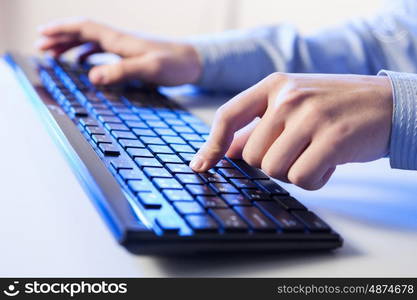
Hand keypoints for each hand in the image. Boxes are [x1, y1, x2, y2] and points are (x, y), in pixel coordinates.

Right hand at [36, 18, 201, 85]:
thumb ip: (121, 71)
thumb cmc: (174, 64)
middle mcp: (120, 40)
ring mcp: (125, 46)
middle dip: (60, 37)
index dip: (62, 29)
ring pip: (91, 41)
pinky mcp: (132, 55)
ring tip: (55, 54)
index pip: (84, 27)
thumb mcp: (148, 68)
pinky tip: (85, 64)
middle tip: (40, 46)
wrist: (194, 61)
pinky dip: (88, 55)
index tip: (42, 33)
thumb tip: (92, 76)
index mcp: (120, 40)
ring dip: (71, 46)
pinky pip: (103, 51)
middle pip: (83, 32)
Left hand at [190, 73, 392, 189]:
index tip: (201, 166)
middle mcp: (288, 96)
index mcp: (275, 85)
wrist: (387, 103)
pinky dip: (315, 179)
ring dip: (293, 172)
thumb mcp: (294, 104)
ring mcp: (310, 116)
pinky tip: (329, 163)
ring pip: (274, 169)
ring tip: (315, 154)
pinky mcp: (332, 138)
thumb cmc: (335, 106)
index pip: (228, 115)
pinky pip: (302, 179)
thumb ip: (259, 125)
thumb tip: (224, 151)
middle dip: (271, 163)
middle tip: (298, 151)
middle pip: (251, 155)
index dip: (211, 144)